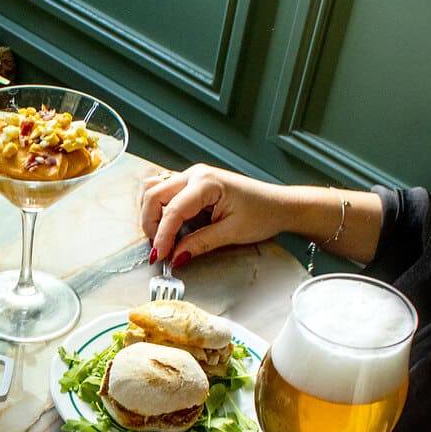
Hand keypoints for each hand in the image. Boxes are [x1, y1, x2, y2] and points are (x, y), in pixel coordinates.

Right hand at [140, 164, 293, 263]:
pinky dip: (159, 208)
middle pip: (154, 194)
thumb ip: (200, 243)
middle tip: (158, 248)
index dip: (162, 236)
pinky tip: (167, 224)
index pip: (173, 210)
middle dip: (150, 223)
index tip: (159, 256)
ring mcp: (192, 176)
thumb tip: (175, 256)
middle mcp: (195, 174)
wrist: (280, 205)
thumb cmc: (262, 213)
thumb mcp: (232, 233)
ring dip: (152, 213)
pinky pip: (165, 191)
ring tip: (161, 236)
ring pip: (155, 189)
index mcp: (206, 183)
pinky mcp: (192, 184)